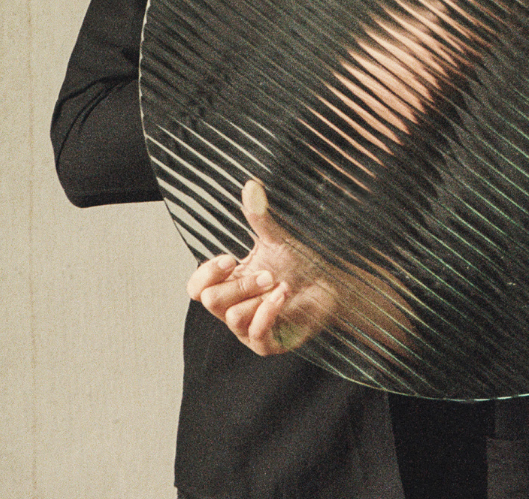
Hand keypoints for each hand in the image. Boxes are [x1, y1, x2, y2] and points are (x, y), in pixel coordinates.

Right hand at [187, 180, 410, 358]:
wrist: (333, 285)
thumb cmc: (301, 265)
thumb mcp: (278, 241)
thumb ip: (260, 219)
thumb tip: (251, 185)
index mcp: (229, 285)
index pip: (196, 288)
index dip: (206, 274)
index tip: (230, 257)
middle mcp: (233, 309)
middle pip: (211, 301)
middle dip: (240, 284)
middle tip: (267, 274)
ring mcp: (248, 329)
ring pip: (233, 318)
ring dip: (259, 297)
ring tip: (282, 285)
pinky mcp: (268, 344)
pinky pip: (255, 334)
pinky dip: (268, 312)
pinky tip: (284, 296)